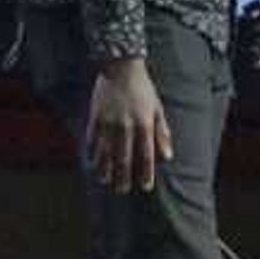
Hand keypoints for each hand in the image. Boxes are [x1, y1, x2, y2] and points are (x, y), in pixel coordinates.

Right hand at [85, 55, 170, 192]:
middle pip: (123, 158)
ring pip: (105, 152)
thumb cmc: (143, 89)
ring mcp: (108, 123)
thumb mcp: (157, 109)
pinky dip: (91, 153)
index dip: (145, 173)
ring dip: (105, 169)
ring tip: (105, 180)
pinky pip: (92, 140)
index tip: (144, 187)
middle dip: (123, 177)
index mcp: (144, 124)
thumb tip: (167, 156)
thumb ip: (162, 133)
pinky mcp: (95, 117)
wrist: (120, 68)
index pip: (145, 155)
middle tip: (122, 190)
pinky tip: (91, 163)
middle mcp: (126, 126)